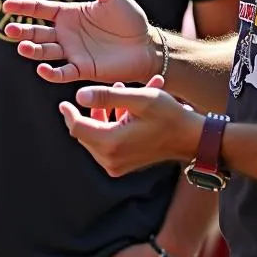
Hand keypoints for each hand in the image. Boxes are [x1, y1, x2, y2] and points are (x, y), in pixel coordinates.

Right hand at [3, 0, 153, 83]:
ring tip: (22, 47)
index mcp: (68, 14)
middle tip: (10, 30)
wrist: (146, 45)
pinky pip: (63, 72)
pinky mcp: (82, 69)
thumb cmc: (130, 18)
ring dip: (32, 50)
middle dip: (22, 31)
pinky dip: (51, 73)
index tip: (6, 5)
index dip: (23, 7)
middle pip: (37, 32)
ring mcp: (72, 52)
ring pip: (45, 52)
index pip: (40, 9)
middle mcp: (65, 34)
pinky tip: (42, 69)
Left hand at [59, 80, 203, 175]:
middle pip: (85, 132)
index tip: (64, 101)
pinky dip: (115, 125)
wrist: (192, 139)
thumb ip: (108, 96)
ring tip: (124, 94)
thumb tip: (78, 95)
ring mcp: (117, 165)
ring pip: (97, 136)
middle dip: (94, 110)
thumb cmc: (169, 116)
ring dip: (106, 114)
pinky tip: (130, 109)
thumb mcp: (140, 99)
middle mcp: (111, 159)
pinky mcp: (124, 165)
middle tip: (112, 92)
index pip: (77, 128)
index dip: (69, 113)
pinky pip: (109, 142)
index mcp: (111, 143)